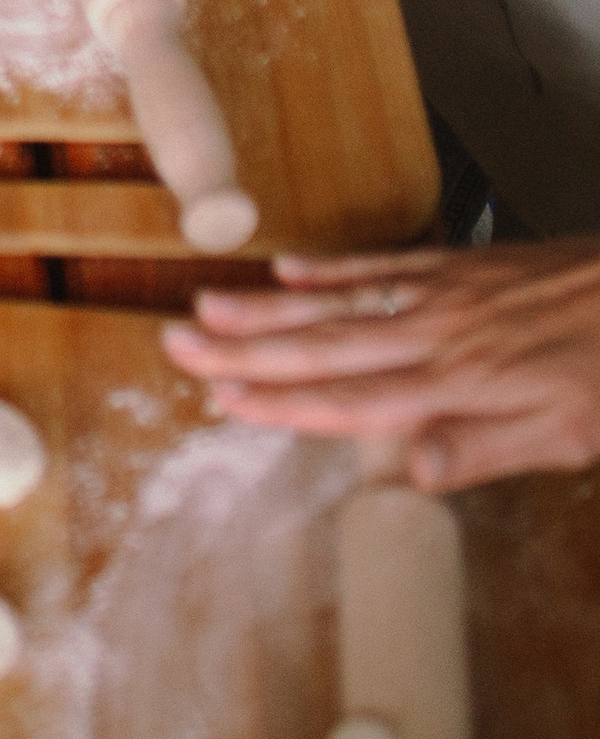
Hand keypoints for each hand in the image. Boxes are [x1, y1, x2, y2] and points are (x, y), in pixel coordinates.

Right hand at [164, 245, 599, 489]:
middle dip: (245, 350)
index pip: (351, 399)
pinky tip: (286, 272)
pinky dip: (329, 269)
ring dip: (267, 308)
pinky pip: (379, 265)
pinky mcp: (456, 266)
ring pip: (338, 302)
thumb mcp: (567, 434)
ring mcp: (439, 294)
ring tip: (205, 306)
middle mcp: (433, 334)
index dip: (282, 403)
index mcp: (455, 384)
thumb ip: (486, 450)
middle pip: (323, 345)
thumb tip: (412, 473)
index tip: (223, 402)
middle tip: (177, 346)